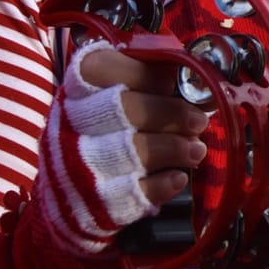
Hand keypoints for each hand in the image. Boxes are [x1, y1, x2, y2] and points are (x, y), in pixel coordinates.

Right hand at [79, 48, 209, 207]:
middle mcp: (69, 122)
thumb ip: (149, 78)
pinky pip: (132, 192)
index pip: (105, 68)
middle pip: (123, 109)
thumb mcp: (117, 94)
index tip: (172, 83)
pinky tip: (178, 178)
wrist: (71, 189)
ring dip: (174, 149)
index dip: (145, 75)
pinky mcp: (92, 200)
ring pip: (131, 151)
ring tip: (196, 150)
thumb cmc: (107, 127)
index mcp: (77, 87)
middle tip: (199, 121)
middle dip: (172, 114)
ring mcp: (76, 164)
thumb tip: (197, 73)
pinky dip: (161, 185)